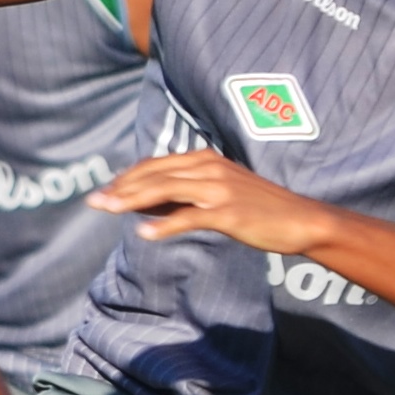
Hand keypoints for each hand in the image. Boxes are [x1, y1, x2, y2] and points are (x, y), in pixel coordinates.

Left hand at [88, 152, 327, 252]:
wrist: (300, 220)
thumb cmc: (258, 211)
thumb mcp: (217, 195)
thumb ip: (182, 197)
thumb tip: (142, 206)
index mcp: (206, 160)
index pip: (155, 165)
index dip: (127, 178)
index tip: (104, 191)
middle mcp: (209, 168)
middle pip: (155, 175)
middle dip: (121, 188)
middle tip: (93, 202)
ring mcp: (219, 189)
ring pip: (165, 190)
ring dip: (132, 200)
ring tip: (107, 210)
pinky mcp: (229, 212)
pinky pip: (189, 217)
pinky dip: (164, 225)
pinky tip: (143, 234)